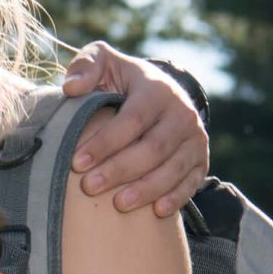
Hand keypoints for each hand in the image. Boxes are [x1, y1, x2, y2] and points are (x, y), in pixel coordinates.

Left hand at [60, 41, 208, 216]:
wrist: (156, 91)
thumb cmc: (119, 79)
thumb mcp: (103, 62)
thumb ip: (85, 67)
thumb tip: (72, 87)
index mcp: (157, 89)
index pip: (133, 119)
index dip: (105, 143)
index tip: (76, 162)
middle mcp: (182, 113)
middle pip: (153, 148)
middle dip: (120, 170)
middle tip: (89, 187)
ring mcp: (195, 137)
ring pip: (174, 168)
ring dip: (146, 189)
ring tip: (118, 204)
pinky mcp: (200, 159)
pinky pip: (192, 182)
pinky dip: (176, 197)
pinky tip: (156, 212)